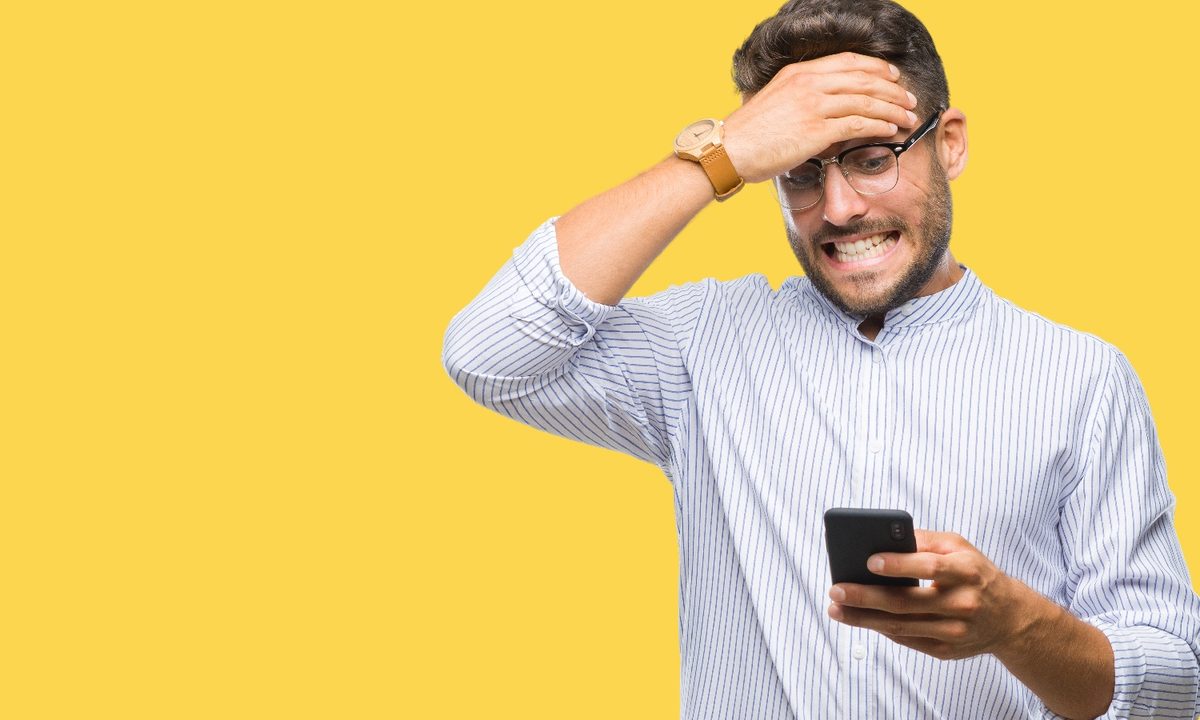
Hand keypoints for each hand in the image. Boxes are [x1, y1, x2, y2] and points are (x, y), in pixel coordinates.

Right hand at [720, 52, 918, 183]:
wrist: (728, 150)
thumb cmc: (748, 135)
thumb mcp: (774, 101)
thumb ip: (801, 98)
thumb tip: (825, 109)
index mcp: (799, 73)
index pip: (848, 61)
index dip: (876, 67)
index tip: (893, 77)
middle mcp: (808, 84)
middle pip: (863, 78)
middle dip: (892, 89)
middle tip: (909, 99)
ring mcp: (813, 106)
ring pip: (866, 100)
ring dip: (892, 109)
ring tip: (908, 117)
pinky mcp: (816, 130)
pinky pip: (858, 124)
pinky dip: (879, 125)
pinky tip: (891, 129)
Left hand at [827, 529, 1038, 660]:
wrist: (1011, 617)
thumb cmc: (976, 573)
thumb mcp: (959, 547)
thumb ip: (924, 540)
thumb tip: (882, 537)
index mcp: (967, 571)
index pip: (930, 567)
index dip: (899, 564)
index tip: (869, 561)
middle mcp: (963, 603)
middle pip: (907, 602)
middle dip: (866, 596)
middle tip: (836, 589)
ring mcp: (955, 631)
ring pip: (901, 626)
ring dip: (863, 619)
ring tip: (836, 608)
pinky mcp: (946, 651)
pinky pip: (906, 639)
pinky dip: (881, 628)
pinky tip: (860, 618)